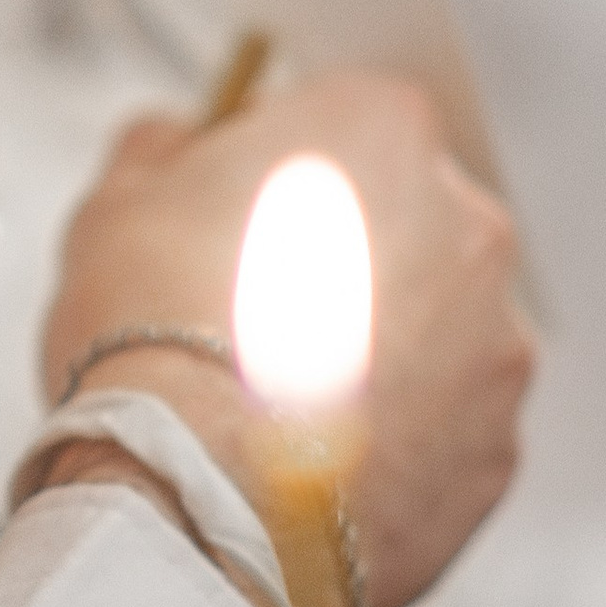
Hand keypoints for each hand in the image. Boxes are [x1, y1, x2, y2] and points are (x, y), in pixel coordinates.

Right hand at [40, 72, 532, 606]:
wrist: (192, 491)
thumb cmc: (150, 337)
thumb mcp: (112, 204)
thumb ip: (157, 149)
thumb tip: (173, 142)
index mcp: (376, 132)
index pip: (338, 116)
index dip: (272, 165)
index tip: (226, 211)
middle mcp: (464, 221)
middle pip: (398, 218)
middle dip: (335, 253)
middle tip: (239, 308)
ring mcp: (493, 338)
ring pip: (430, 325)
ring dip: (369, 344)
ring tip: (268, 397)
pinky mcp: (494, 443)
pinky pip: (440, 422)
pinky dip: (388, 433)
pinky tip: (305, 454)